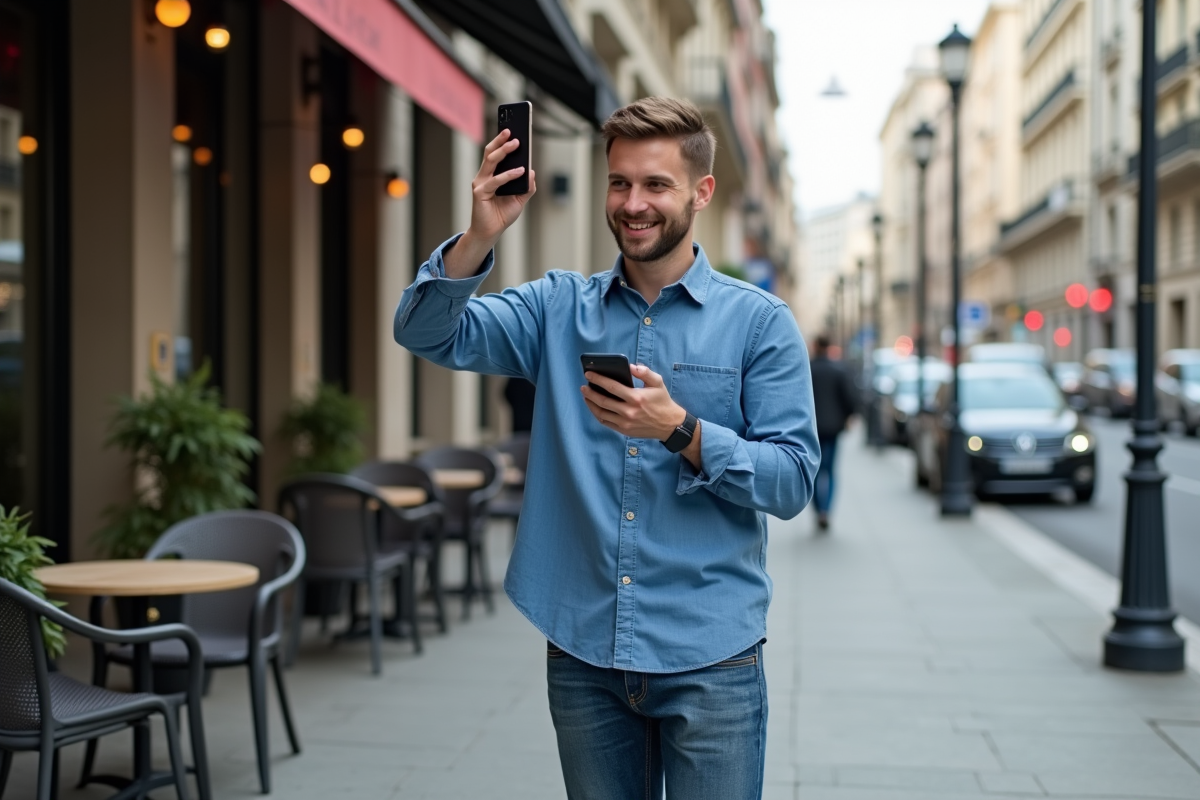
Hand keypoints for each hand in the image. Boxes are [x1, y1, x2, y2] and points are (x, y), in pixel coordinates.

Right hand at [444, 129, 536, 277]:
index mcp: (492, 174)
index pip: (495, 153)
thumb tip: (531, 170)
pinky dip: (508, 175)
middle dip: (502, 141)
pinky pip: (495, 181)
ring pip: (491, 162)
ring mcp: (481, 183)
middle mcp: (484, 176)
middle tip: (513, 132)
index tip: (512, 129)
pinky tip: (520, 171)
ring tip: (516, 144)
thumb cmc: (502, 215)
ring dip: (504, 151)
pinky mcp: (479, 193)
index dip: (501, 141)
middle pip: (491, 153)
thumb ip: (526, 186)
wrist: (491, 232)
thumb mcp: (520, 199)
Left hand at [581, 364, 684, 439]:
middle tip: (583, 386)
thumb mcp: (657, 382)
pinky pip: (606, 422)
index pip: (612, 387)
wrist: (669, 425)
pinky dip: (597, 414)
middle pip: (603, 401)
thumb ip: (644, 372)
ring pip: (601, 413)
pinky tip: (594, 407)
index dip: (598, 379)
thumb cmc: (662, 401)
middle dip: (590, 392)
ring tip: (586, 396)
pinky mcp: (624, 431)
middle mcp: (629, 412)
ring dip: (591, 404)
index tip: (588, 374)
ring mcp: (625, 423)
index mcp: (636, 398)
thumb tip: (630, 366)